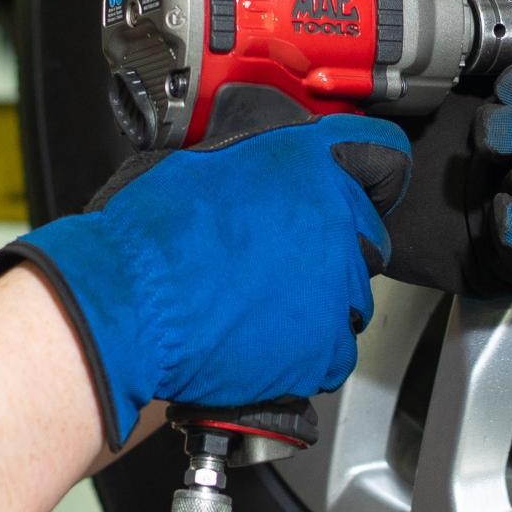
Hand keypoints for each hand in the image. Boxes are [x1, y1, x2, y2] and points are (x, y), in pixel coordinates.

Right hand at [0, 106, 410, 441]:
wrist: (128, 305)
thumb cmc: (149, 238)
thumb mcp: (199, 166)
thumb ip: (254, 168)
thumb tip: (256, 176)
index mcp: (308, 165)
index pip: (383, 158)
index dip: (372, 176)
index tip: (365, 190)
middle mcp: (337, 219)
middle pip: (365, 236)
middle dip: (331, 248)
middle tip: (277, 262)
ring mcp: (338, 287)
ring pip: (351, 297)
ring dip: (317, 302)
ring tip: (258, 306)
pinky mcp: (327, 347)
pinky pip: (334, 351)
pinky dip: (305, 353)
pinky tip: (260, 341)